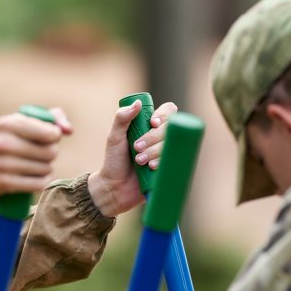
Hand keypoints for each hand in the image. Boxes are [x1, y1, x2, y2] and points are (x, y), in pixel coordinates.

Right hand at [0, 109, 71, 195]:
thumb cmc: (4, 139)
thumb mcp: (20, 122)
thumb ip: (51, 118)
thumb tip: (69, 130)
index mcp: (7, 124)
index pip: (49, 133)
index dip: (54, 136)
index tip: (49, 137)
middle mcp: (2, 143)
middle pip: (50, 152)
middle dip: (51, 153)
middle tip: (41, 153)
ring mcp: (0, 165)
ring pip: (45, 169)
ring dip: (46, 168)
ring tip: (35, 165)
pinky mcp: (0, 184)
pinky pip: (37, 184)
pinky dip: (41, 181)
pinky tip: (35, 177)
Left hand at [87, 100, 177, 217]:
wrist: (115, 188)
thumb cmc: (114, 161)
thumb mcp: (114, 137)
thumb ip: (122, 119)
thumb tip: (138, 102)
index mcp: (150, 126)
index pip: (168, 112)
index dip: (165, 115)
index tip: (153, 123)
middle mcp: (162, 138)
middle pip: (171, 128)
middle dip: (153, 138)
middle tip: (137, 148)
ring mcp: (168, 153)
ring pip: (173, 145)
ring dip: (156, 151)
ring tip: (139, 161)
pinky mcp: (171, 168)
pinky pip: (177, 161)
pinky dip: (163, 162)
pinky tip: (152, 168)